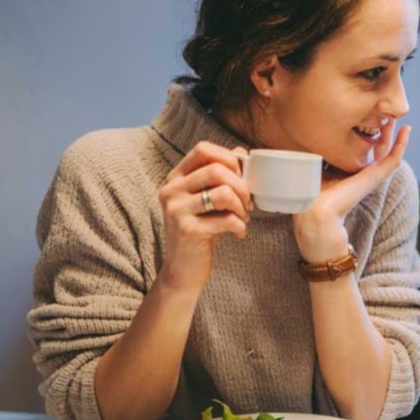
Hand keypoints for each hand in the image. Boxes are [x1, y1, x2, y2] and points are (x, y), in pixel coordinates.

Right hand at [156, 141, 251, 293]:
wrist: (183, 270)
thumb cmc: (201, 231)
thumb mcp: (208, 200)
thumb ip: (221, 176)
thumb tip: (243, 153)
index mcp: (175, 178)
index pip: (203, 149)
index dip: (229, 158)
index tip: (241, 177)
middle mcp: (171, 190)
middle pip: (217, 169)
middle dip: (242, 186)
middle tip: (248, 204)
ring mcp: (176, 210)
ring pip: (224, 192)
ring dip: (242, 207)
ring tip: (243, 218)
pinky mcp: (187, 230)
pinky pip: (227, 219)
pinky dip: (240, 226)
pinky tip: (238, 233)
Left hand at [294, 122, 409, 261]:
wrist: (316, 211)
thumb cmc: (312, 191)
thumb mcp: (316, 163)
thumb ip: (320, 150)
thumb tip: (315, 130)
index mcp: (348, 171)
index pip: (362, 149)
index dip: (366, 133)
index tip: (367, 116)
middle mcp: (361, 172)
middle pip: (377, 147)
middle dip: (382, 130)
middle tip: (386, 112)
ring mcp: (370, 175)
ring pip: (388, 152)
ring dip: (394, 135)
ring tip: (398, 118)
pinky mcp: (375, 177)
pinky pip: (393, 159)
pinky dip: (401, 145)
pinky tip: (406, 131)